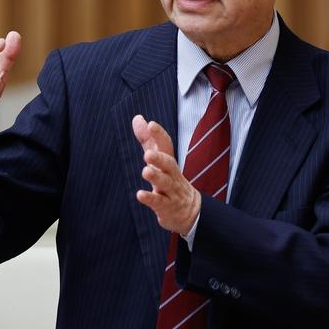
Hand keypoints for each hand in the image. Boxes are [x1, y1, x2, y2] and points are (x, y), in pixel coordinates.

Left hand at [132, 115, 199, 234]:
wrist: (190, 211)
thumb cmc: (171, 181)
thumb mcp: (159, 159)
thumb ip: (147, 140)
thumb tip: (137, 118)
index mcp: (168, 161)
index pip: (166, 145)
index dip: (159, 135)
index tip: (151, 124)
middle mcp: (171, 174)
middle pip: (168, 164)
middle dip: (159, 158)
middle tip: (148, 154)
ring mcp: (171, 191)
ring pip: (165, 183)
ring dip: (156, 177)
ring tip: (145, 172)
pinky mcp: (167, 207)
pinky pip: (160, 203)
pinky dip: (151, 199)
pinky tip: (140, 195)